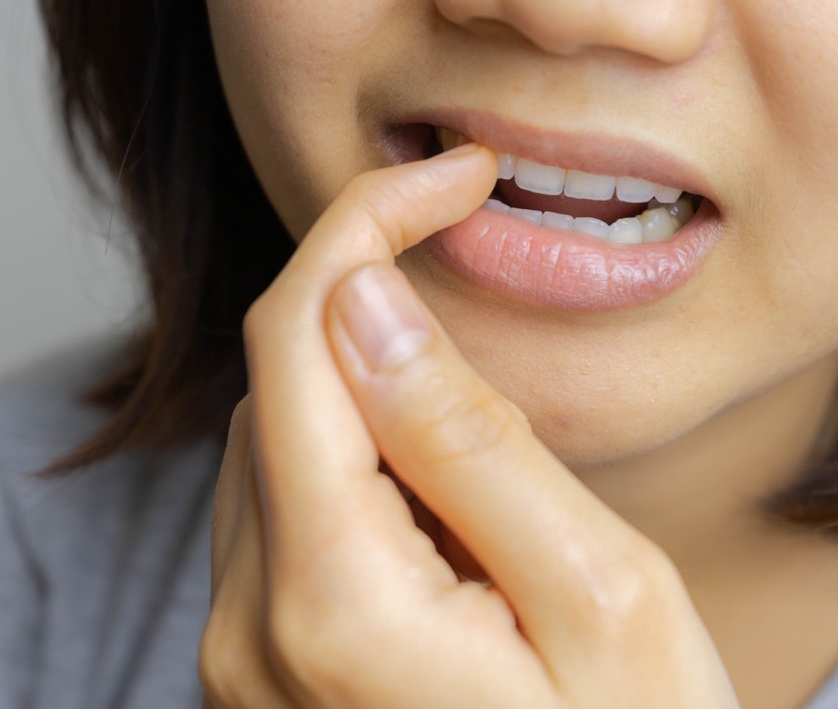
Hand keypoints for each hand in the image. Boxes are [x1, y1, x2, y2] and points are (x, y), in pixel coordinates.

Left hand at [199, 145, 739, 707]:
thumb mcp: (599, 598)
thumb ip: (468, 442)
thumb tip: (365, 299)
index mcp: (333, 607)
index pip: (296, 339)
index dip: (363, 227)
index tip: (448, 178)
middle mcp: (248, 634)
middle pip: (277, 388)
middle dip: (370, 316)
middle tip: (485, 328)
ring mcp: (238, 663)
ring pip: (274, 446)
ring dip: (367, 404)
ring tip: (485, 485)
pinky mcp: (254, 673)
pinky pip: (280, 517)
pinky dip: (352, 475)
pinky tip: (441, 527)